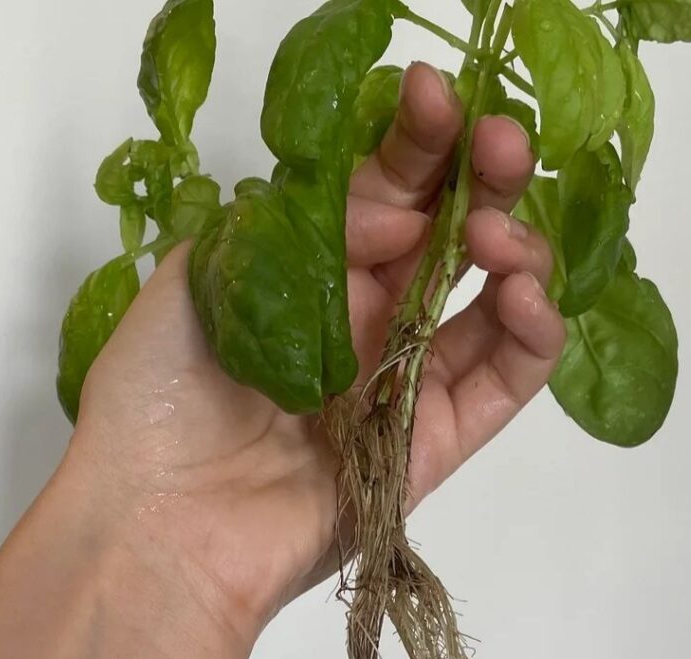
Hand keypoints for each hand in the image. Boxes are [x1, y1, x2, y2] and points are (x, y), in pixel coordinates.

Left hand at [69, 62, 564, 632]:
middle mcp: (364, 325)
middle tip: (502, 144)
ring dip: (517, 255)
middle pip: (450, 241)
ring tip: (501, 236)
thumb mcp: (201, 277)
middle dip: (484, 182)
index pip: (386, 195)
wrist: (161, 527)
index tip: (437, 99)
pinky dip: (533, 337)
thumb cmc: (157, 402)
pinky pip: (503, 384)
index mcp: (310, 279)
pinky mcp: (435, 445)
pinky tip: (526, 294)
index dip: (418, 146)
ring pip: (490, 308)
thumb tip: (383, 205)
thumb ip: (290, 224)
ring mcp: (404, 385)